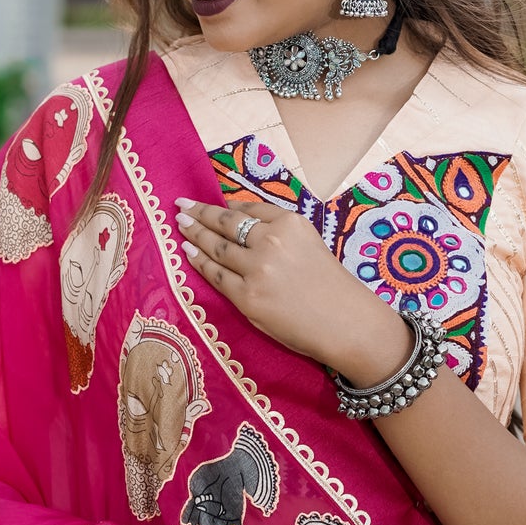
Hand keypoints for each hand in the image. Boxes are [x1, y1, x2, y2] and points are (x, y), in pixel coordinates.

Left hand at [175, 196, 411, 382]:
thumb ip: (277, 228)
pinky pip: (216, 275)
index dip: (223, 205)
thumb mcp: (309, 241)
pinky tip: (188, 252)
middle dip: (200, 212)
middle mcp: (271, 241)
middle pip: (225, 223)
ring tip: (180, 225)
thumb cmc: (330, 284)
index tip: (207, 202)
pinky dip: (199, 262)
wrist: (345, 322)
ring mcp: (257, 270)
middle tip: (181, 205)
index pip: (247, 209)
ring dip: (194, 234)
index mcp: (290, 222)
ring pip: (217, 247)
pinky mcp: (248, 298)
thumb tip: (237, 214)